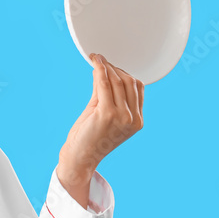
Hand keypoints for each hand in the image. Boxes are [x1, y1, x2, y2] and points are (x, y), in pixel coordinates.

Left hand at [59, 53, 143, 176]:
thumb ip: (105, 93)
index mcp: (137, 121)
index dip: (125, 73)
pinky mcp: (107, 114)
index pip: (138, 88)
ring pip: (117, 81)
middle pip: (129, 82)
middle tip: (102, 61)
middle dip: (115, 68)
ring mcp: (122, 117)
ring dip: (106, 67)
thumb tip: (103, 69)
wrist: (80, 157)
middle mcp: (133, 119)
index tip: (112, 66)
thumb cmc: (89, 138)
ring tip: (96, 60)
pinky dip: (100, 70)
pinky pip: (104, 84)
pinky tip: (95, 62)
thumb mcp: (102, 112)